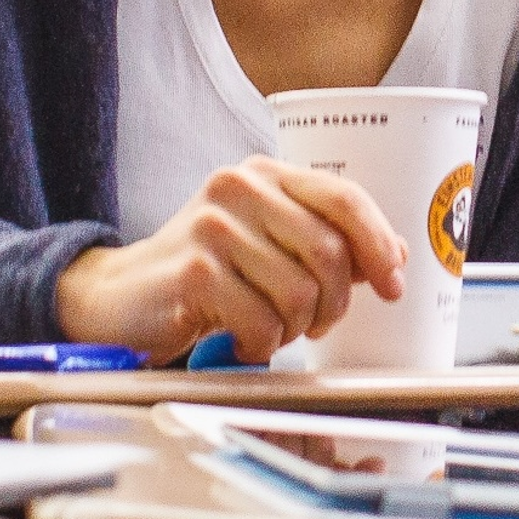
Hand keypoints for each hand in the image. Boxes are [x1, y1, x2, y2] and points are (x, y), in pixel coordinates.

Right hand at [54, 155, 405, 365]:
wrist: (123, 296)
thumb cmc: (206, 273)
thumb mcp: (267, 242)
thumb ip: (324, 241)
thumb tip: (395, 257)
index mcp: (264, 174)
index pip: (343, 197)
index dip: (378, 244)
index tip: (392, 284)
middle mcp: (239, 188)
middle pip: (328, 252)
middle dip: (334, 303)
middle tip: (315, 324)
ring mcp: (214, 227)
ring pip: (299, 293)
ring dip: (293, 329)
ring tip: (268, 330)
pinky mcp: (195, 271)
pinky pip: (262, 322)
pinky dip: (260, 344)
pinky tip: (239, 339)